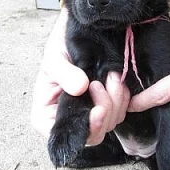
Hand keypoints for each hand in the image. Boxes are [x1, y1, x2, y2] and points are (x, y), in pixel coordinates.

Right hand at [31, 9, 129, 144]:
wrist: (79, 34)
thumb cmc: (60, 46)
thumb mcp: (54, 57)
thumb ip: (64, 73)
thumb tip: (79, 88)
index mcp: (47, 116)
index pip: (65, 136)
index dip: (85, 129)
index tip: (98, 110)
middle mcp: (68, 120)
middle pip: (93, 134)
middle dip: (105, 109)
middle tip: (102, 82)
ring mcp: (88, 114)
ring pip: (109, 123)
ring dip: (116, 100)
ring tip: (110, 76)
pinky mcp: (104, 106)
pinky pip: (120, 112)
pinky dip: (122, 98)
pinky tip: (117, 80)